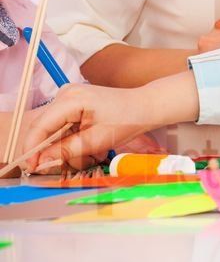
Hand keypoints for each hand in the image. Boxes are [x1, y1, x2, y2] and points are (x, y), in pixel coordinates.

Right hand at [21, 71, 200, 171]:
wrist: (145, 106)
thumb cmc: (127, 121)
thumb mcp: (96, 141)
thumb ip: (66, 151)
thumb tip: (40, 161)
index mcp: (71, 99)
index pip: (40, 126)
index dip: (32, 149)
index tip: (31, 168)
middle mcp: (66, 93)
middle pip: (43, 126)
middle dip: (47, 149)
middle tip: (59, 166)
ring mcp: (68, 95)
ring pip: (51, 127)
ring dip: (60, 144)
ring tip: (84, 153)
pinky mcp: (73, 101)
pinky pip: (61, 123)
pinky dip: (67, 137)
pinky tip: (85, 142)